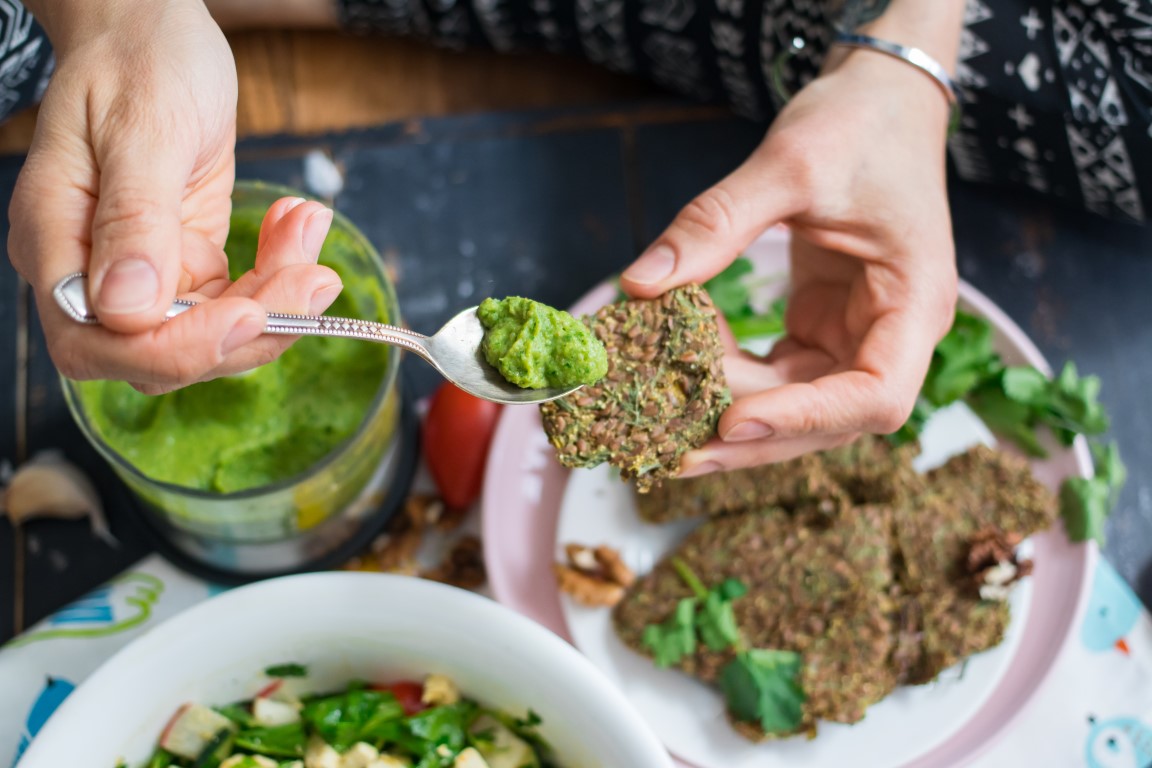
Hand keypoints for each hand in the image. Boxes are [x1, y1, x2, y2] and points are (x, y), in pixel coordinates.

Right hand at [8, 0, 340, 393]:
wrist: (152, 33)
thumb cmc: (138, 62)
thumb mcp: (143, 130)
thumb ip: (133, 220)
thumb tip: (126, 310)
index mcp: (57, 242)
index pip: (101, 342)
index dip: (177, 349)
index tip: (250, 315)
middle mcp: (91, 274)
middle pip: (162, 355)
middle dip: (247, 331)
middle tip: (314, 279)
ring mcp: (140, 274)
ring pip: (212, 336)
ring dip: (277, 301)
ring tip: (308, 231)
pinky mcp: (184, 267)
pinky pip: (237, 301)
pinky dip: (278, 276)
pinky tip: (297, 226)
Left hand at [620, 49, 957, 474]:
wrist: (880, 99)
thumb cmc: (858, 124)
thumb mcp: (788, 164)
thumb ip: (715, 224)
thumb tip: (638, 285)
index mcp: (913, 303)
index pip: (875, 395)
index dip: (805, 419)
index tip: (733, 420)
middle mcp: (892, 334)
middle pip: (829, 418)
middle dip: (753, 438)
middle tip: (673, 452)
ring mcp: (856, 336)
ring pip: (796, 406)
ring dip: (732, 415)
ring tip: (662, 417)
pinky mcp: (821, 328)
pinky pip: (775, 374)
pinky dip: (729, 374)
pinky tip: (683, 363)